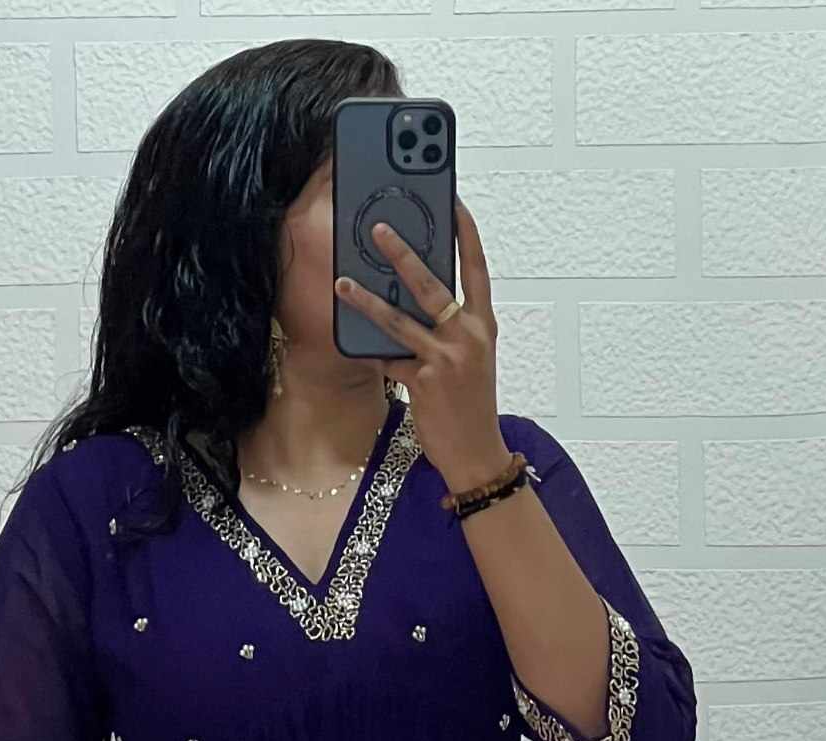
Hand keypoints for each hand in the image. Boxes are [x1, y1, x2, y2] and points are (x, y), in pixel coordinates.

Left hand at [334, 198, 510, 494]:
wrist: (476, 454)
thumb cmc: (470, 406)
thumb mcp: (470, 359)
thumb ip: (449, 328)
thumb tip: (411, 301)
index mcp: (483, 324)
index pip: (476, 267)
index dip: (465, 233)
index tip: (452, 201)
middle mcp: (467, 335)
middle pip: (430, 284)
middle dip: (401, 253)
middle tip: (377, 228)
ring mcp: (445, 358)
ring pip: (398, 320)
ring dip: (366, 300)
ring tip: (342, 283)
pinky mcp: (423, 381)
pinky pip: (387, 360)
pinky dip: (371, 355)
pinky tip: (353, 345)